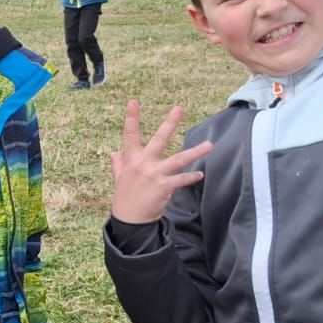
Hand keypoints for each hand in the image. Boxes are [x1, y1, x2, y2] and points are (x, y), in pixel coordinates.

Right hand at [110, 101, 212, 223]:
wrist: (129, 220)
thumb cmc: (124, 198)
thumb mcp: (119, 178)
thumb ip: (118, 163)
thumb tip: (112, 152)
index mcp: (131, 159)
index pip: (130, 134)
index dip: (131, 117)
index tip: (133, 102)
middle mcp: (143, 163)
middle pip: (159, 139)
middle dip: (170, 123)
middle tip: (179, 108)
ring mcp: (154, 174)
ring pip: (178, 159)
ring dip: (195, 152)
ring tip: (210, 145)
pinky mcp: (164, 186)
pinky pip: (182, 179)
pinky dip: (191, 177)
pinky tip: (200, 174)